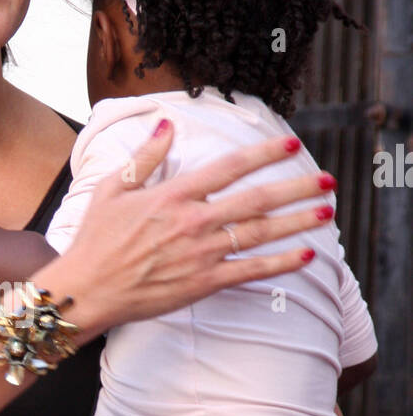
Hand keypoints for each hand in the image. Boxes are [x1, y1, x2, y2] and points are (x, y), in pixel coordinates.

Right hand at [46, 124, 337, 338]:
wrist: (87, 291)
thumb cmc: (95, 240)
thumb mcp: (112, 189)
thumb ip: (145, 157)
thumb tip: (166, 124)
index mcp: (172, 195)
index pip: (227, 168)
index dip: (262, 154)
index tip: (289, 145)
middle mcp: (192, 222)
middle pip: (255, 200)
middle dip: (295, 188)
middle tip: (327, 179)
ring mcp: (200, 254)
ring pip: (259, 234)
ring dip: (297, 222)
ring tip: (326, 212)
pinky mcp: (202, 284)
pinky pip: (249, 271)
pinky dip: (280, 264)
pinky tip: (305, 255)